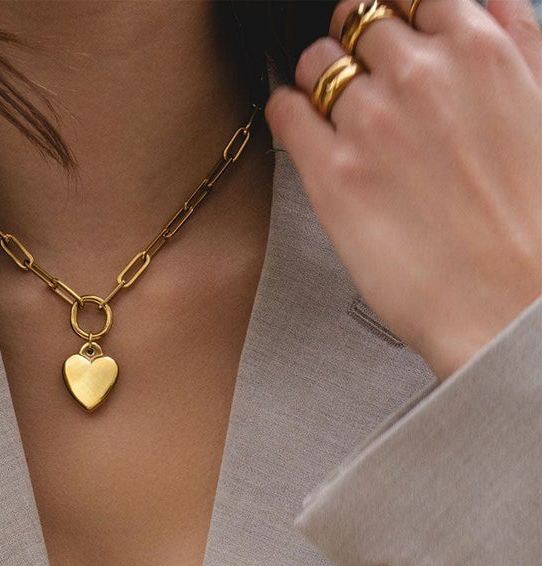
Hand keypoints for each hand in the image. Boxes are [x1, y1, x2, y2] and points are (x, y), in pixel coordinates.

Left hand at [265, 0, 541, 379]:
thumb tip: (486, 5)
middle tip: (358, 82)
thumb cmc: (529, 216)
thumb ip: (513, 42)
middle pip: (358, 20)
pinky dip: (286, 112)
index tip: (390, 44)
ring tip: (329, 114)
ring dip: (317, 78)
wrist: (506, 299)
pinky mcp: (330, 174)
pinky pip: (284, 112)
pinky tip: (301, 132)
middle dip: (355, 47)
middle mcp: (419, 74)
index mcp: (478, 49)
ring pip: (315, 60)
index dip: (397, 20)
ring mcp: (370, 122)